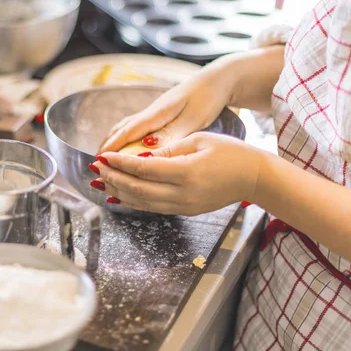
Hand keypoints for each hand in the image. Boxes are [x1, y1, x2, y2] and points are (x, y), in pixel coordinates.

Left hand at [90, 133, 262, 215]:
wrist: (255, 178)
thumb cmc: (231, 153)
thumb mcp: (199, 141)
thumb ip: (168, 150)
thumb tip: (140, 156)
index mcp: (186, 172)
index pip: (142, 168)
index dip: (119, 163)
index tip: (103, 156)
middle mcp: (182, 193)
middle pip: (137, 188)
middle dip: (112, 178)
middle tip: (96, 168)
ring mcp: (183, 205)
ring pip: (141, 202)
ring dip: (118, 191)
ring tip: (101, 181)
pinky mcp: (184, 210)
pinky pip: (152, 207)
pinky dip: (132, 201)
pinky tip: (119, 195)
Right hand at [99, 60, 235, 153]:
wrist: (219, 79)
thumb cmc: (209, 98)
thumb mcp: (194, 118)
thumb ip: (172, 134)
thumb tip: (148, 148)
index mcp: (158, 112)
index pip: (129, 132)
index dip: (113, 147)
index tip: (100, 161)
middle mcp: (152, 111)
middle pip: (122, 129)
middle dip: (108, 145)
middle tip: (97, 163)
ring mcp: (155, 111)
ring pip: (127, 127)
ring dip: (114, 140)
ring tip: (106, 157)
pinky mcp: (160, 114)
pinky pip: (136, 127)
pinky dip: (125, 137)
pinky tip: (127, 146)